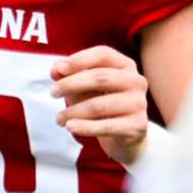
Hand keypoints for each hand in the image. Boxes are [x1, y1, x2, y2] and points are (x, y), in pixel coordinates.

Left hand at [50, 45, 148, 165]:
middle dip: (71, 84)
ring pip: (99, 105)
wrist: (125, 137)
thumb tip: (56, 70)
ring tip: (58, 119)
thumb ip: (69, 76)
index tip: (57, 70)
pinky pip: (105, 126)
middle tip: (53, 93)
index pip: (102, 54)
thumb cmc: (102, 105)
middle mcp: (136, 81)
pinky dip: (84, 127)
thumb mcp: (85, 88)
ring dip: (73, 111)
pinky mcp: (137, 126)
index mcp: (125, 65)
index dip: (78, 60)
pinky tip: (70, 126)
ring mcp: (139, 104)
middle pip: (100, 77)